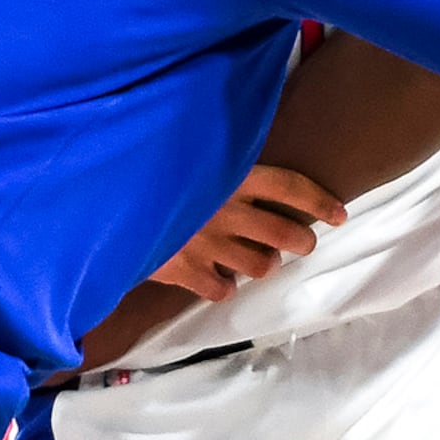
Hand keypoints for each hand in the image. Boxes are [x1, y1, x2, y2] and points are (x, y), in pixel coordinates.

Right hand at [155, 167, 347, 303]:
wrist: (99, 195)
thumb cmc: (145, 164)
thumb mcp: (186, 148)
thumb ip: (216, 156)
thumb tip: (241, 157)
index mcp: (230, 173)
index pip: (291, 186)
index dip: (320, 201)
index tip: (340, 214)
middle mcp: (226, 210)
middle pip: (286, 234)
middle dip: (301, 241)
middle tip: (301, 242)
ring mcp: (207, 244)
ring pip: (260, 266)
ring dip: (263, 264)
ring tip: (254, 258)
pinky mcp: (182, 270)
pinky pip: (221, 291)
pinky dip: (224, 287)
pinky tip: (217, 277)